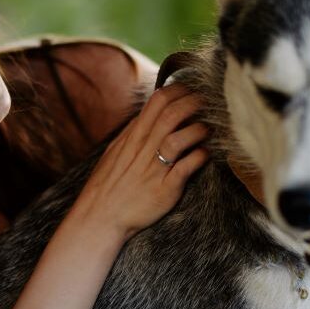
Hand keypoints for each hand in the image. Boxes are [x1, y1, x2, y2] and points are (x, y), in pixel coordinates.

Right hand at [70, 83, 208, 240]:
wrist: (100, 217)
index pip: (158, 101)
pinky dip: (199, 157)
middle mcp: (143, 149)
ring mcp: (154, 169)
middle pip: (171, 114)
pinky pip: (185, 168)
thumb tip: (148, 112)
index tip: (193, 90)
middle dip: (194, 104)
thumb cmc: (110, 184)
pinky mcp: (165, 190)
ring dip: (198, 129)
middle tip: (209, 104)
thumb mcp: (116, 151)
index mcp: (133, 136)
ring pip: (178, 139)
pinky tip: (205, 154)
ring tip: (208, 129)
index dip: (180, 91)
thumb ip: (133, 131)